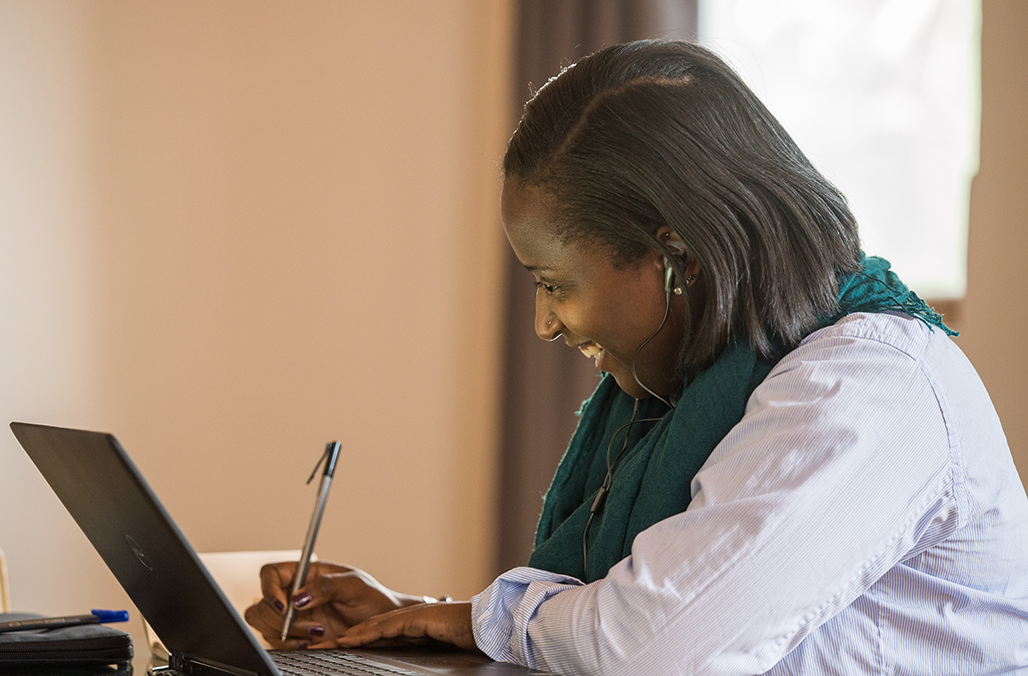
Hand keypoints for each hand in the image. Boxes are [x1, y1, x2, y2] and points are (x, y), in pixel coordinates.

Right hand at [243, 561, 424, 648]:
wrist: (382, 626)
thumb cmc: (372, 599)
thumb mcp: (353, 585)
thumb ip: (325, 586)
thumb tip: (298, 597)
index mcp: (305, 574)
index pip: (271, 574)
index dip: (269, 589)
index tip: (285, 606)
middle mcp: (295, 594)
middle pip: (261, 602)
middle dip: (279, 618)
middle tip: (308, 625)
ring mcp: (293, 616)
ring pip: (264, 624)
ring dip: (285, 633)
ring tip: (316, 634)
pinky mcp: (295, 636)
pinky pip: (276, 642)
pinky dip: (289, 645)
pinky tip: (312, 643)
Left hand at [336, 601, 479, 652]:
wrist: (487, 628)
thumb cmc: (470, 638)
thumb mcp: (440, 648)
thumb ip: (425, 649)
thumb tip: (419, 659)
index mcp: (416, 626)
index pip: (382, 632)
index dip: (361, 638)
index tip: (342, 646)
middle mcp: (411, 618)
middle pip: (373, 627)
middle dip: (349, 636)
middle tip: (326, 643)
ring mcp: (412, 616)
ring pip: (374, 626)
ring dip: (351, 635)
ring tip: (330, 642)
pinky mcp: (416, 619)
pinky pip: (386, 628)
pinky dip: (366, 634)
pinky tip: (351, 640)